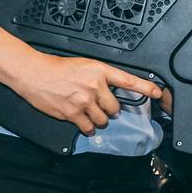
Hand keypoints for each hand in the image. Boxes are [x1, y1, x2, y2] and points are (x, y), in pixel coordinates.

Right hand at [13, 53, 161, 133]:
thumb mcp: (83, 65)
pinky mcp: (73, 114)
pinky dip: (88, 127)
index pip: (127, 80)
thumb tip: (110, 89)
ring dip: (99, 119)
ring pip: (103, 119)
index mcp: (99, 70)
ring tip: (88, 111)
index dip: (144, 88)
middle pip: (114, 107)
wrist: (34, 74)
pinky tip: (82, 120)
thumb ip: (99, 77)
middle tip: (98, 104)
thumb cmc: (56, 68)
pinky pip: (89, 127)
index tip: (157, 93)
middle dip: (109, 108)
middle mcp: (94, 86)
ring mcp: (84, 101)